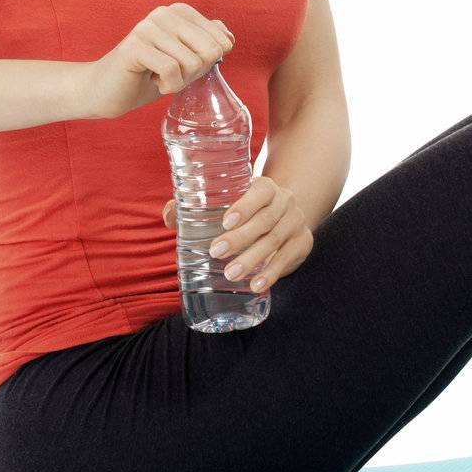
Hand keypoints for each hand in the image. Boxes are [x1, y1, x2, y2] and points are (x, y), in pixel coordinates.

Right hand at [80, 3, 233, 118]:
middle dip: (194, 73)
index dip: (207, 64)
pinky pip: (171, 70)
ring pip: (191, 63)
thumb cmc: (150, 75)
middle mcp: (165, 13)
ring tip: (157, 76)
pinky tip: (151, 80)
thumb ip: (207, 42)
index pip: (222, 41)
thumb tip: (228, 37)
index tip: (182, 65)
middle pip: (209, 51)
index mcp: (180, 11)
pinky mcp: (135, 46)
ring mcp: (148, 26)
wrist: (107, 91)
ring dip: (178, 81)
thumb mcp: (186, 59)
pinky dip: (168, 85)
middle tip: (170, 73)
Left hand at [162, 176, 312, 293]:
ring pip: (275, 240)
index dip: (245, 206)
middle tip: (216, 252)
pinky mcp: (302, 242)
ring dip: (253, 259)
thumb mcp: (228, 204)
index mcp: (266, 187)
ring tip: (231, 274)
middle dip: (241, 238)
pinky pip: (287, 258)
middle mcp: (285, 201)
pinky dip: (272, 272)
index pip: (260, 192)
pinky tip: (256, 284)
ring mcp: (296, 222)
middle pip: (265, 220)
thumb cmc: (246, 211)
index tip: (225, 221)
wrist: (285, 216)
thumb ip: (195, 208)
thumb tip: (169, 215)